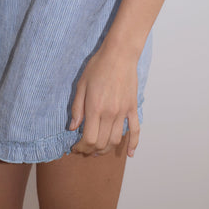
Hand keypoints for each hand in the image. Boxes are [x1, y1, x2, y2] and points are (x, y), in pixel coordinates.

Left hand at [69, 42, 139, 157]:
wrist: (120, 54)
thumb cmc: (98, 66)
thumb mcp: (81, 84)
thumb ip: (76, 107)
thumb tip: (72, 127)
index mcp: (95, 108)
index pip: (89, 139)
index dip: (81, 147)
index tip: (75, 147)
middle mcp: (110, 113)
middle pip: (102, 143)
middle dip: (91, 150)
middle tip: (84, 149)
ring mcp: (123, 112)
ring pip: (116, 140)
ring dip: (107, 149)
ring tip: (98, 149)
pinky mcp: (133, 108)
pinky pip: (135, 130)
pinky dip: (133, 144)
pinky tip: (129, 153)